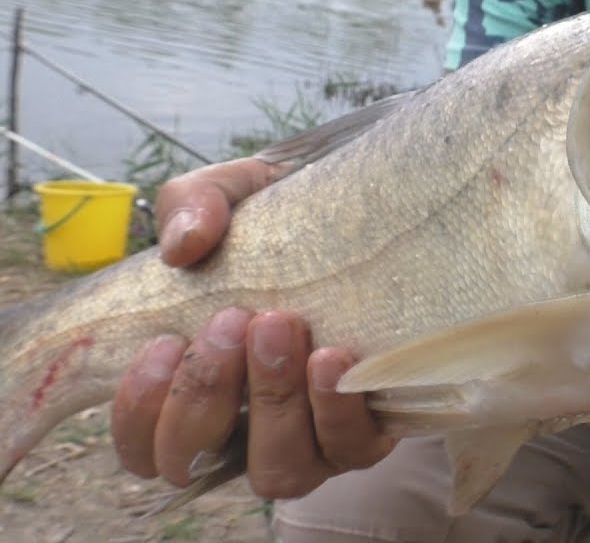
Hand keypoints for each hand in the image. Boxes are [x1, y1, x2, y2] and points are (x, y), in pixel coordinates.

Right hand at [110, 158, 395, 498]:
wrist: (369, 217)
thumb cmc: (282, 224)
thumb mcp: (233, 197)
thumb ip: (195, 206)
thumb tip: (185, 245)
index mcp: (194, 393)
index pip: (143, 446)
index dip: (141, 409)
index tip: (165, 342)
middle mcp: (243, 434)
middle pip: (195, 459)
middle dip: (204, 394)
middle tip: (234, 319)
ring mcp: (307, 442)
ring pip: (276, 471)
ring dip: (272, 402)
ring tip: (280, 326)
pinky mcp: (366, 434)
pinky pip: (349, 450)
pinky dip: (335, 410)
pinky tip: (331, 356)